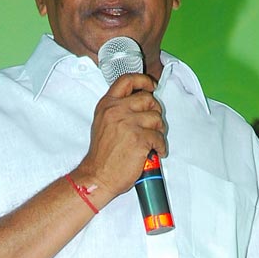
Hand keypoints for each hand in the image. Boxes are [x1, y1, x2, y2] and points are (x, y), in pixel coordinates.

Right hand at [73, 74, 165, 206]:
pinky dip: (161, 146)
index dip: (143, 80)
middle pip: (147, 99)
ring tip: (154, 140)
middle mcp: (117, 111)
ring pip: (156, 118)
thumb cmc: (101, 156)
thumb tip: (138, 106)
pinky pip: (159, 138)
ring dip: (159, 130)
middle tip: (154, 122)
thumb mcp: (102, 124)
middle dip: (155, 110)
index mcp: (107, 105)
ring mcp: (129, 124)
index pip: (127, 80)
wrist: (97, 177)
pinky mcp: (140, 139)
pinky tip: (156, 152)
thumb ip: (117, 110)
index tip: (151, 85)